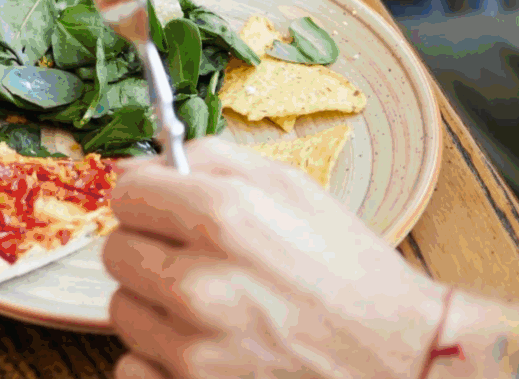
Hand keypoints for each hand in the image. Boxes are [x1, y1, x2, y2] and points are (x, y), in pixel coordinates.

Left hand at [105, 139, 454, 378]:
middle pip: (116, 252)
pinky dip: (158, 359)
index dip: (146, 197)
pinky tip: (201, 347)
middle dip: (149, 249)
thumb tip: (143, 165)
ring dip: (153, 306)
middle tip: (192, 259)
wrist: (402, 359)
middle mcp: (201, 284)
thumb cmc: (351, 274)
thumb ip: (212, 160)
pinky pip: (132, 367)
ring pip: (122, 311)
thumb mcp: (292, 189)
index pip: (126, 194)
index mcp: (222, 219)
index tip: (163, 207)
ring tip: (207, 307)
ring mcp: (196, 350)